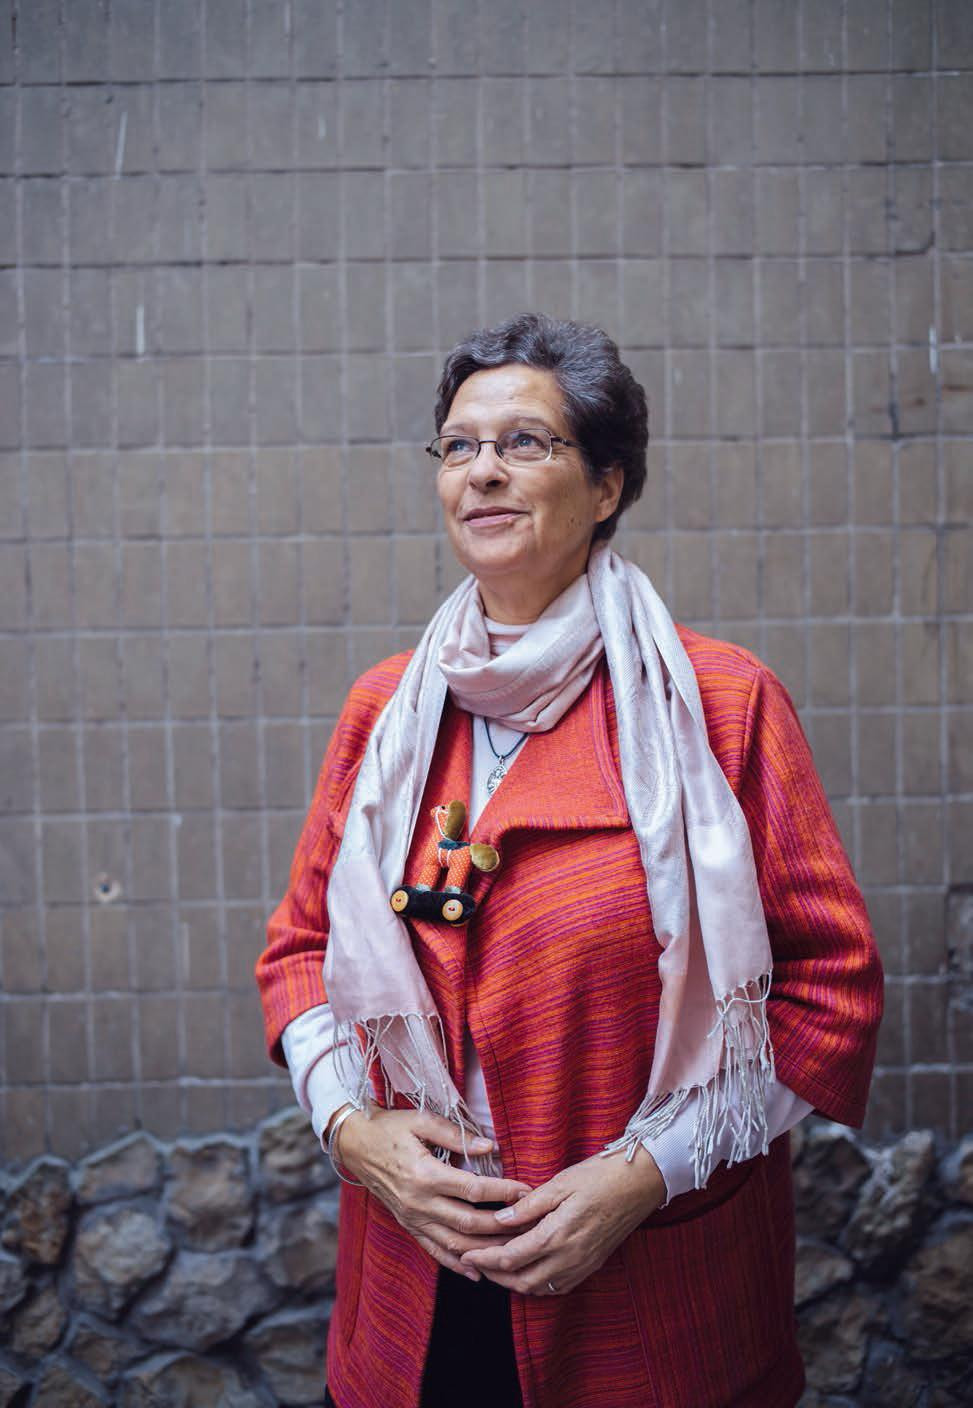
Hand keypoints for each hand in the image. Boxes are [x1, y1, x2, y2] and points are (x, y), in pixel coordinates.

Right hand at [335, 1107, 531, 1279]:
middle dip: (502, 1226)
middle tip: (528, 1224)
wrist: (355, 1145)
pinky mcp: (408, 1226)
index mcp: (424, 1175)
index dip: (502, 1192)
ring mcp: (412, 1219)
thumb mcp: (420, 1121)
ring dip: (484, 1251)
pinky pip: (434, 1251)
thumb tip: (489, 1147)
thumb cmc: (389, 1129)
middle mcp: (419, 1203)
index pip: (472, 1190)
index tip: (526, 1191)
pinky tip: (477, 1273)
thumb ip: (455, 1135)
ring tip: (512, 1251)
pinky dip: (456, 1265)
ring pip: (454, 1244)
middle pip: (467, 1223)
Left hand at [459, 1146, 665, 1295]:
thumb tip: (499, 1218)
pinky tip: (527, 1267)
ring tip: (495, 1264)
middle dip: (494, 1275)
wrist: (641, 1183)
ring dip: (513, 1281)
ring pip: (539, 1288)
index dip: (484, 1258)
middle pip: (521, 1281)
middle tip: (475, 1261)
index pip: (510, 1257)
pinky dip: (536, 1283)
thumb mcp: (560, 1183)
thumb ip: (527, 1205)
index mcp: (557, 1235)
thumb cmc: (600, 1176)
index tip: (466, 1252)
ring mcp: (582, 1266)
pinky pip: (557, 1286)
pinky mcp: (591, 1265)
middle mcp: (569, 1258)